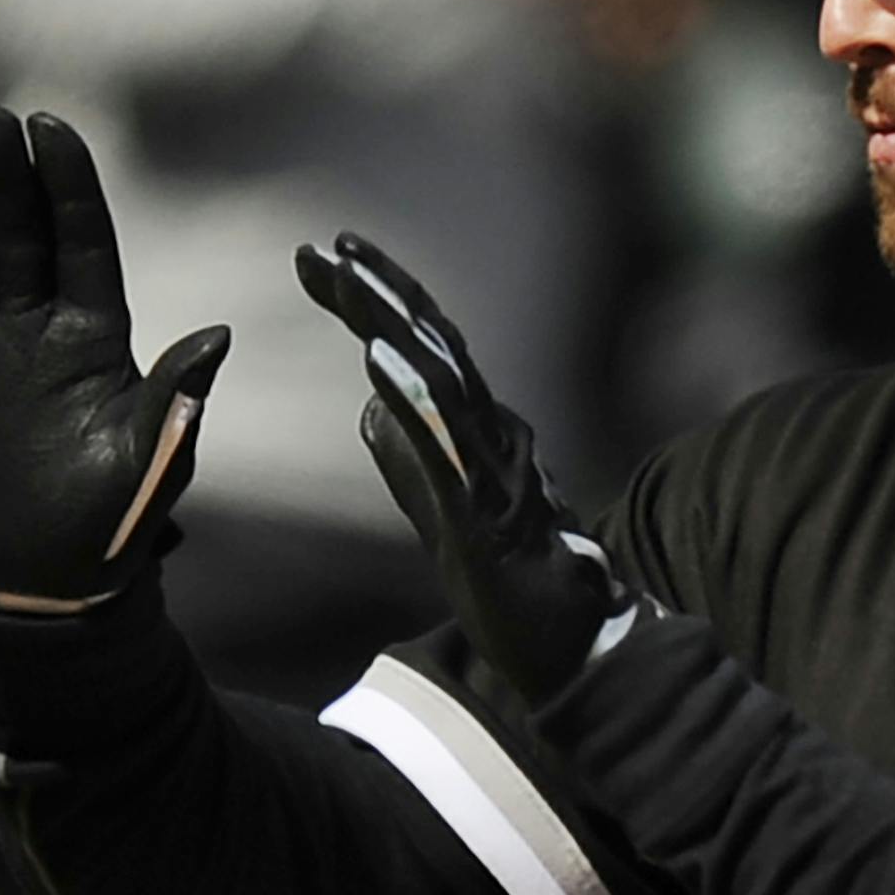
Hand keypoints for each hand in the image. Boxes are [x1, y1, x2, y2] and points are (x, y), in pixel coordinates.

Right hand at [0, 107, 229, 608]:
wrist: (43, 580)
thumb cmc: (113, 524)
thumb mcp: (153, 458)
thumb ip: (177, 396)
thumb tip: (219, 334)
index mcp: (99, 339)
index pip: (84, 242)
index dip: (69, 184)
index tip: (53, 126)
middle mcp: (39, 332)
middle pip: (21, 234)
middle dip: (4, 175)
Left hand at [295, 232, 638, 700]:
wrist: (572, 647)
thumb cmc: (513, 577)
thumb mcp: (441, 506)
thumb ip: (409, 456)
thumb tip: (370, 409)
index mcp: (479, 430)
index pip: (427, 348)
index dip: (381, 297)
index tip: (327, 254)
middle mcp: (494, 433)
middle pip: (434, 345)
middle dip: (377, 292)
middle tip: (322, 247)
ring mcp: (493, 469)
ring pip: (441, 380)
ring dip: (391, 324)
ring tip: (345, 279)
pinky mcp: (485, 514)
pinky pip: (444, 447)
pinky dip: (411, 397)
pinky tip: (374, 359)